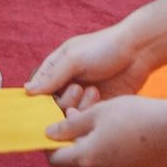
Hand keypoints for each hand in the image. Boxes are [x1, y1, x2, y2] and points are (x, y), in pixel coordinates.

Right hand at [26, 24, 151, 111]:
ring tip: (93, 91)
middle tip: (77, 89)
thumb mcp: (74, 58)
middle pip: (52, 106)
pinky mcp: (97, 108)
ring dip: (78, 106)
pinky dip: (89, 113)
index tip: (44, 107)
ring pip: (69, 114)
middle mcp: (65, 84)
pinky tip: (99, 98)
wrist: (138, 51)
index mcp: (55, 69)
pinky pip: (86, 119)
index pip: (37, 90)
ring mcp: (81, 98)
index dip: (38, 100)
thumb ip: (52, 75)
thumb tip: (28, 91)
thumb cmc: (104, 47)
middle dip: (62, 102)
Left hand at [45, 94, 166, 166]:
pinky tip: (109, 129)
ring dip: (82, 144)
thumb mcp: (98, 114)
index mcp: (85, 159)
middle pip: (68, 162)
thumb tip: (48, 134)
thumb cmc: (136, 117)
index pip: (53, 157)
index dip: (47, 141)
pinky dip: (97, 150)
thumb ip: (70, 125)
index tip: (50, 123)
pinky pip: (102, 166)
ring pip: (85, 164)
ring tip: (93, 116)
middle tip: (74, 112)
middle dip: (66, 140)